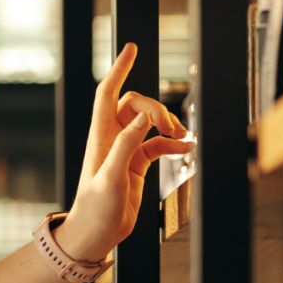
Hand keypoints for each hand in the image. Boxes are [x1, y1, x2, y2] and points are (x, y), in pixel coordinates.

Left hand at [57, 42, 194, 261]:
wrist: (96, 234)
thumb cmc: (95, 209)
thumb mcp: (111, 177)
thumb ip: (127, 145)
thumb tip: (145, 118)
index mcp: (100, 136)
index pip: (108, 93)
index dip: (119, 69)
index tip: (132, 48)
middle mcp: (112, 139)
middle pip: (135, 104)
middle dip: (156, 108)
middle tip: (170, 127)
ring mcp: (125, 150)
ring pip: (149, 123)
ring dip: (168, 125)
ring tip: (183, 137)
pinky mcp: (136, 164)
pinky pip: (158, 144)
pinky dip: (173, 144)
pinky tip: (187, 150)